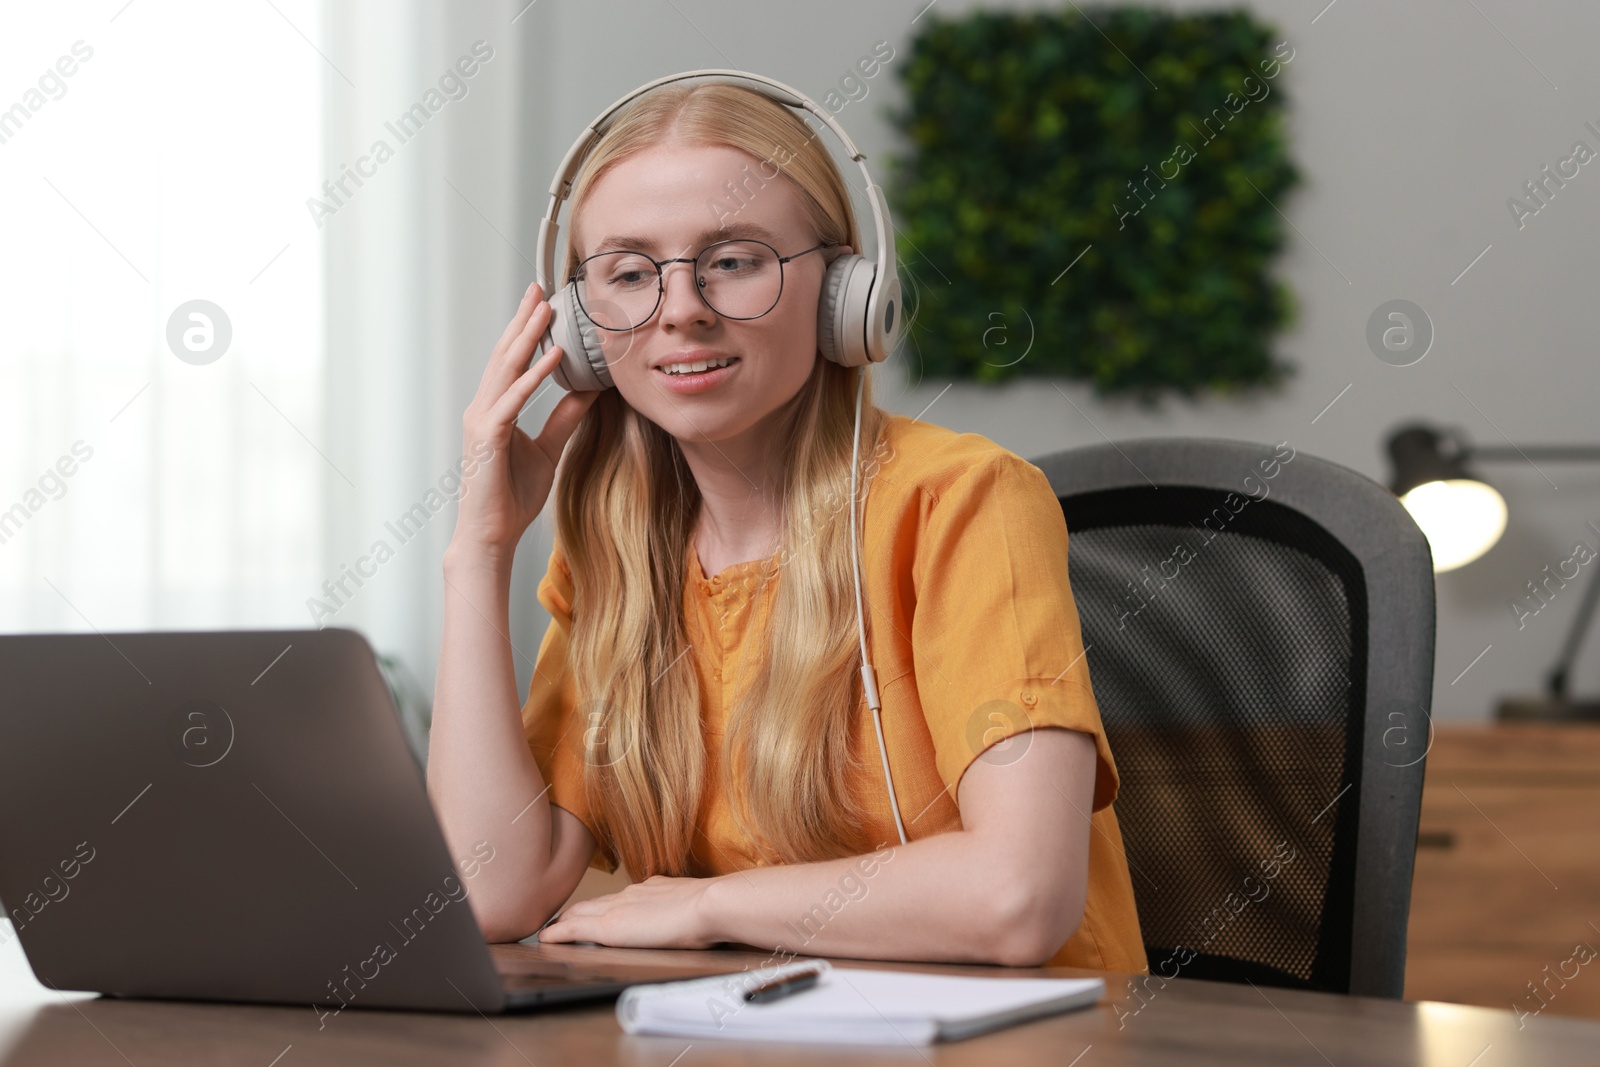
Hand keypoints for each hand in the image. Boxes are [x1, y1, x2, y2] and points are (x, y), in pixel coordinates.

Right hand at [453, 282, 600, 553]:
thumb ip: (564, 418)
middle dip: (523, 320)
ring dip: (527, 336)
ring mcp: (482, 420)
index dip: (526, 330)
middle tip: (540, 288)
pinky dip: (533, 376)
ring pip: (506, 369)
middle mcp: (484, 408)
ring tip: (546, 309)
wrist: (492, 534)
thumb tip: (589, 390)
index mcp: (495, 408)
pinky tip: (554, 356)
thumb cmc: (512, 495)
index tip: (542, 302)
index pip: (511, 360)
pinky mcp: (489, 437)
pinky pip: (513, 399)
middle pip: (505, 354)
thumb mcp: (548, 449)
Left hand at [538, 875, 718, 948]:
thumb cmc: (712, 909)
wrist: (709, 905)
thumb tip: (690, 916)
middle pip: (594, 902)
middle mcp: (631, 893)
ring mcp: (618, 907)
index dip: (601, 905)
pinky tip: (546, 939)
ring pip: (581, 911)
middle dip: (576, 911)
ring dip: (565, 920)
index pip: (618, 898)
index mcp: (651, 889)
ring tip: (551, 930)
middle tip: (560, 921)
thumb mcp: (695, 905)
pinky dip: (559, 933)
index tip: (593, 912)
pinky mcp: (610, 926)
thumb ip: (685, 908)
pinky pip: (574, 928)